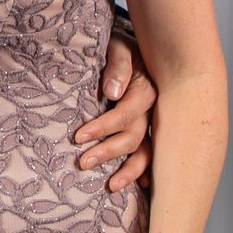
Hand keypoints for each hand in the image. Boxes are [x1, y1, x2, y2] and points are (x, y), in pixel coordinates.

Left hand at [74, 32, 154, 188]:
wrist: (133, 46)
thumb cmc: (120, 46)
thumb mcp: (117, 46)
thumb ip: (116, 65)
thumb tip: (112, 92)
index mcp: (146, 89)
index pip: (125, 114)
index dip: (103, 127)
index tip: (79, 137)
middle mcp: (153, 109)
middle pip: (133, 137)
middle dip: (108, 151)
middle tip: (83, 163)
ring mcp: (152, 122)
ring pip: (145, 151)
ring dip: (129, 170)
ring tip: (111, 186)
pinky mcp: (149, 129)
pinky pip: (152, 154)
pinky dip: (148, 171)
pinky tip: (143, 187)